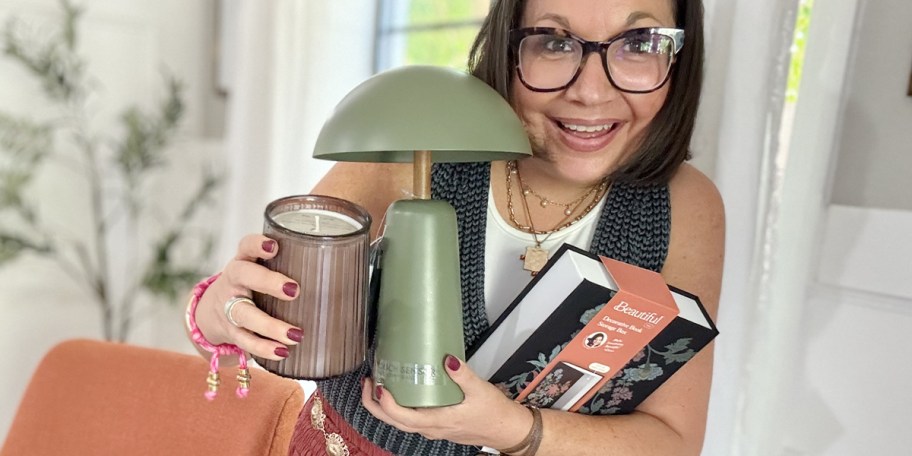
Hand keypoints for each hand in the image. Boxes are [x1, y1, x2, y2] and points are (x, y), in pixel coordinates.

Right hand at [194, 234, 302, 360]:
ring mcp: (228, 307)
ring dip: (270, 326)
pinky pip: (245, 341)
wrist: (213, 313)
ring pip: (244, 314)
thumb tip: (347, 271)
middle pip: (243, 275)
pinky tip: (283, 352)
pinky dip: (264, 348)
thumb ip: (292, 267)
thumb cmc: (253, 287)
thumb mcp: (262, 271)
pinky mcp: (230, 331)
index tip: (274, 246)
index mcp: (243, 261)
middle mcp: (233, 281)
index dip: (257, 244)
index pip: (246, 245)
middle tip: (294, 290)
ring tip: (296, 335)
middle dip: (267, 282)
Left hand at [361, 355, 532, 448]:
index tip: (378, 385)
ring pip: (401, 423)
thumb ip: (464, 375)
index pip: (402, 418)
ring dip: (385, 407)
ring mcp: (433, 430)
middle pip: (394, 422)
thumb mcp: (480, 390)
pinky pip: (411, 420)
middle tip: (368, 382)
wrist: (506, 431)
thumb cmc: (493, 413)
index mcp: (437, 422)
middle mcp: (431, 429)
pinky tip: (401, 392)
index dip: (386, 404)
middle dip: (375, 405)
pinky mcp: (437, 426)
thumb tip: (448, 359)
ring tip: (378, 385)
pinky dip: (399, 408)